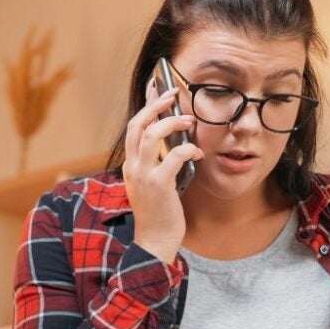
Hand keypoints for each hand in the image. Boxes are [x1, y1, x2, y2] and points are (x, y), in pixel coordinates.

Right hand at [122, 79, 203, 263]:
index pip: (133, 127)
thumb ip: (157, 163)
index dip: (146, 105)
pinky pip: (174, 156)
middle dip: (156, 105)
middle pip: (138, 124)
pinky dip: (189, 149)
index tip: (156, 88)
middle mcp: (133, 167)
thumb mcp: (153, 183)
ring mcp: (144, 175)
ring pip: (151, 135)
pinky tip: (199, 154)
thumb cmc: (159, 213)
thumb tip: (174, 141)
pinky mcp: (159, 185)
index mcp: (131, 165)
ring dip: (173, 123)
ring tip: (189, 120)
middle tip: (174, 94)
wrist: (155, 240)